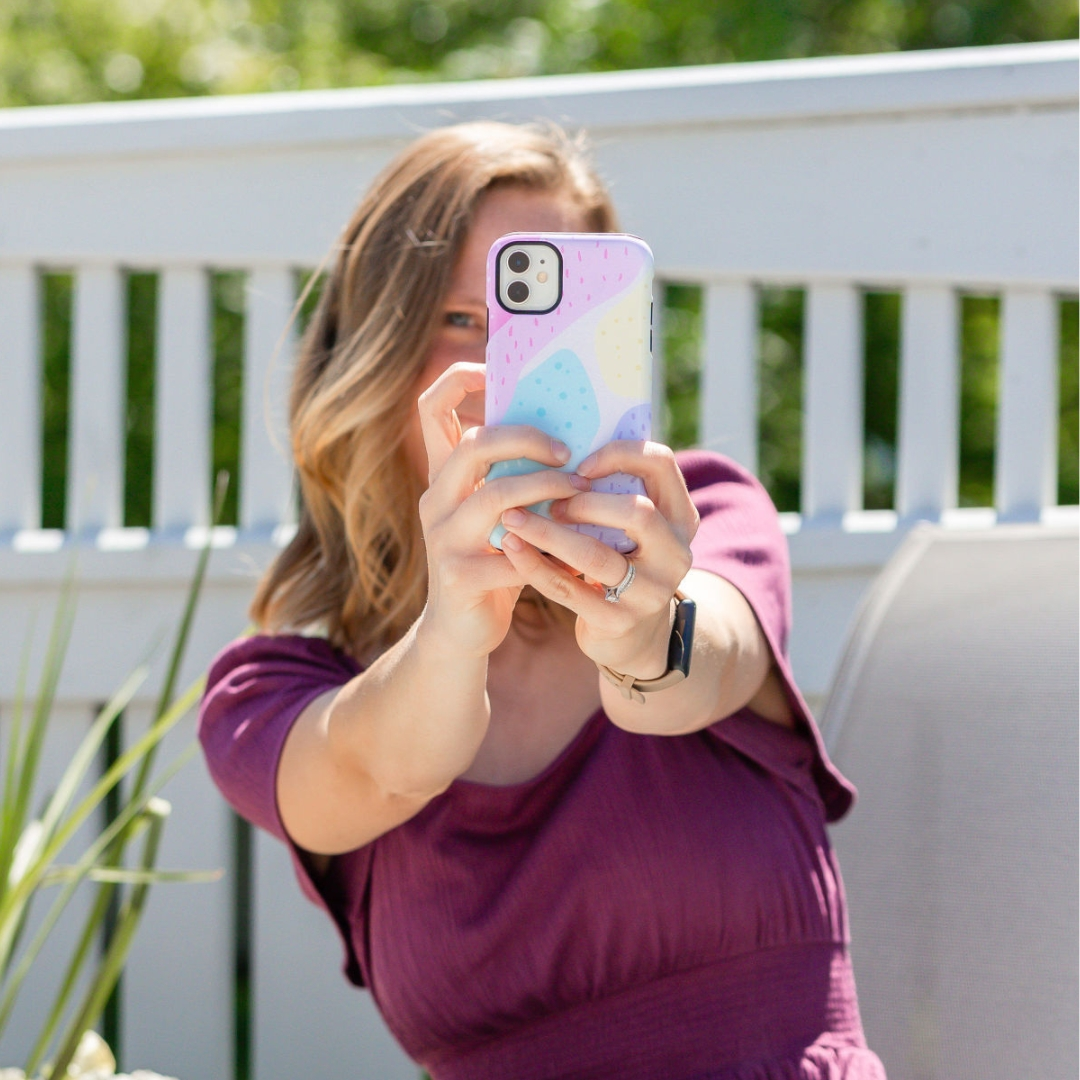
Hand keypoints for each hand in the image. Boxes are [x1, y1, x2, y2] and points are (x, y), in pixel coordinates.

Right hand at [415, 362, 594, 657]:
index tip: (500, 372)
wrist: (463, 631)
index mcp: (443, 474)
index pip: (431, 407)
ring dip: (546, 489)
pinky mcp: (459, 575)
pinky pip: (511, 553)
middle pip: (474, 445)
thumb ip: (516, 474)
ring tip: (580, 492)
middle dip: (526, 439)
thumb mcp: (500, 511)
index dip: (461, 379)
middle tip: (566, 452)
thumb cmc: (494, 560)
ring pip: (496, 496)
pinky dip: (548, 549)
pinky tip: (575, 551)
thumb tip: (571, 428)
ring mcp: (443, 538)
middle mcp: (435, 498)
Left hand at [497, 440, 699, 676]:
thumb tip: (556, 440)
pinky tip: (510, 547)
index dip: (618, 454)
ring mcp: (650, 591)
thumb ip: (614, 488)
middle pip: (636, 512)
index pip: (661, 465)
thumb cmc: (620, 559)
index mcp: (681, 516)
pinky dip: (534, 565)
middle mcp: (676, 553)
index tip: (578, 464)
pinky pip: (569, 589)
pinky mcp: (618, 620)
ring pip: (595, 555)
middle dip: (584, 501)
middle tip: (548, 499)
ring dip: (548, 532)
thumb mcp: (632, 526)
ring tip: (512, 517)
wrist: (630, 636)